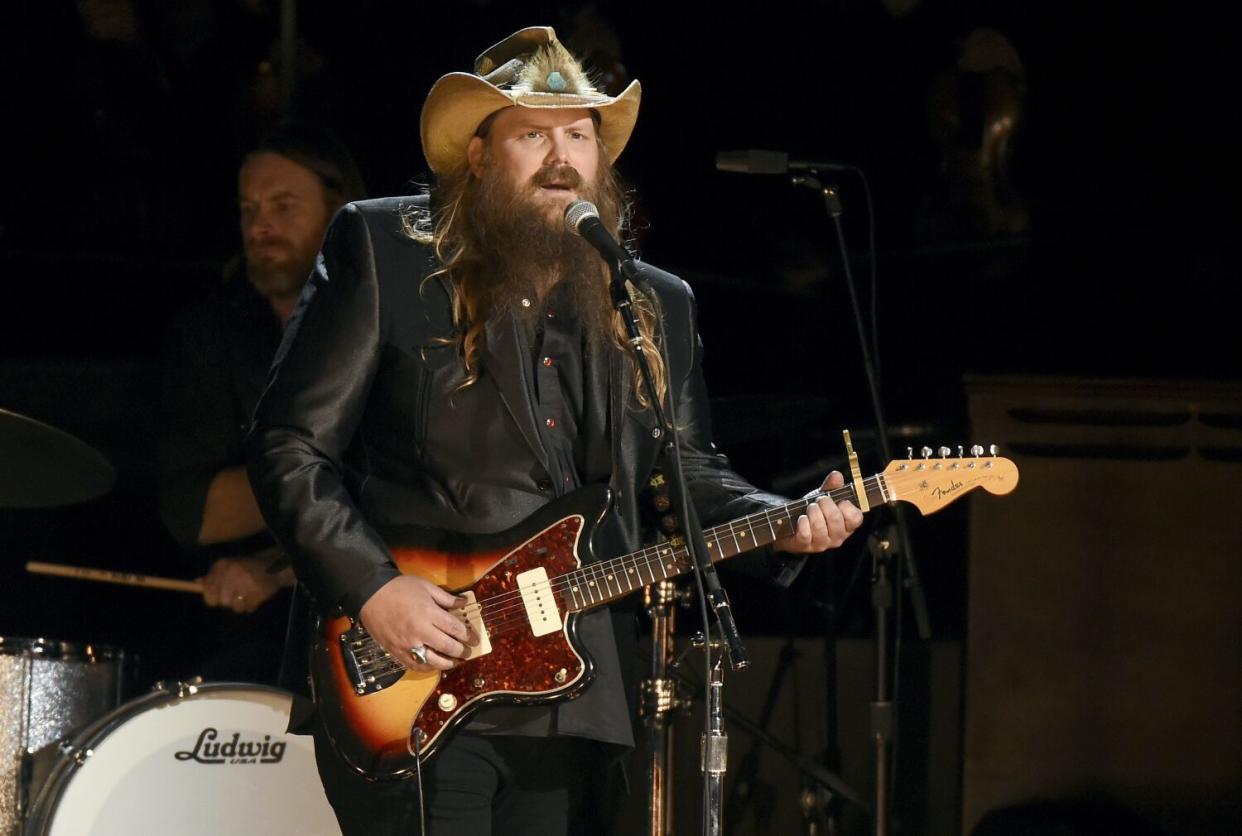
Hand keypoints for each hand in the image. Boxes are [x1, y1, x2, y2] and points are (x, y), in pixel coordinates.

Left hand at [199, 547, 294, 612]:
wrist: (273, 566)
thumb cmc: (246, 568)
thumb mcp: (228, 568)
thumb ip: (212, 577)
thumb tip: (196, 583)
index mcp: (222, 566)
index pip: (208, 591)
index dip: (212, 598)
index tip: (218, 598)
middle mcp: (232, 573)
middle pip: (222, 602)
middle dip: (229, 601)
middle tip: (237, 594)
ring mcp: (246, 582)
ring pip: (235, 607)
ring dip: (241, 604)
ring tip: (248, 594)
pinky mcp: (257, 592)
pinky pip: (248, 608)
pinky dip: (251, 605)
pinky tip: (255, 596)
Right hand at [359, 575, 473, 671]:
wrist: (370, 594)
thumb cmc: (400, 588)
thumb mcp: (426, 587)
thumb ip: (446, 598)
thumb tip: (464, 603)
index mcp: (430, 613)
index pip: (455, 629)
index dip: (468, 636)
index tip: (475, 639)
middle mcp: (421, 631)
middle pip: (447, 647)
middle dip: (461, 651)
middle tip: (468, 652)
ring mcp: (408, 644)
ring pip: (433, 661)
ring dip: (447, 663)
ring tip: (455, 662)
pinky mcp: (396, 651)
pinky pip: (415, 665)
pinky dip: (427, 668)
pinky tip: (434, 666)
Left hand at [773, 470, 863, 553]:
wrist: (791, 525)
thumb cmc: (814, 512)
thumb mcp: (824, 497)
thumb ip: (832, 487)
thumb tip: (837, 475)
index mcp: (847, 526)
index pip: (856, 518)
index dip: (846, 506)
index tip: (838, 501)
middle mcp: (837, 537)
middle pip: (835, 518)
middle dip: (824, 504)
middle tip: (819, 501)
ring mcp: (822, 544)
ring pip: (819, 525)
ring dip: (812, 512)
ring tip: (810, 508)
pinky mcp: (806, 546)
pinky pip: (805, 533)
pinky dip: (802, 522)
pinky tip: (802, 518)